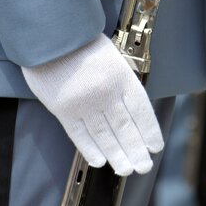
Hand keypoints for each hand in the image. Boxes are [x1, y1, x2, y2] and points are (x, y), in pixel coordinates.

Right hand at [21, 34, 163, 175]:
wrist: (50, 35)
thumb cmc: (82, 43)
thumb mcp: (112, 55)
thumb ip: (121, 80)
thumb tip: (131, 108)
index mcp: (121, 77)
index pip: (141, 111)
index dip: (150, 131)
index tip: (155, 146)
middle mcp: (105, 93)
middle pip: (125, 128)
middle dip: (136, 150)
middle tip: (143, 166)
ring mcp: (84, 103)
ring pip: (104, 136)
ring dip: (117, 155)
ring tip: (125, 169)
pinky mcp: (63, 109)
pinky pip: (79, 135)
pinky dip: (90, 150)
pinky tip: (99, 161)